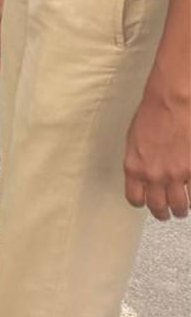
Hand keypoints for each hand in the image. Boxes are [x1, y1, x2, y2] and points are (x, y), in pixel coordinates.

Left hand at [124, 82, 190, 220]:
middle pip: (158, 207)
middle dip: (163, 213)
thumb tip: (142, 178)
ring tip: (182, 208)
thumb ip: (138, 164)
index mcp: (134, 167)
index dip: (142, 203)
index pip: (135, 198)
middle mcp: (154, 175)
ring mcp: (176, 174)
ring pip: (180, 205)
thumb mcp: (133, 142)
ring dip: (181, 209)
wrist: (171, 102)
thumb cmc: (151, 115)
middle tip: (168, 213)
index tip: (147, 203)